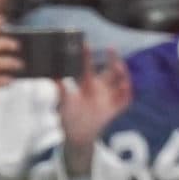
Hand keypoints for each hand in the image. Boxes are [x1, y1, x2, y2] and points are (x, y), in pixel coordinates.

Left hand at [58, 50, 133, 171]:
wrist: (77, 136)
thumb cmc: (70, 117)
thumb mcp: (63, 102)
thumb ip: (60, 89)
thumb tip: (52, 75)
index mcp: (87, 84)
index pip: (88, 66)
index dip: (87, 55)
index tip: (85, 43)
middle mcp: (100, 88)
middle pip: (110, 70)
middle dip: (113, 58)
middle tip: (111, 47)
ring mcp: (108, 98)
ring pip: (120, 82)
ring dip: (122, 73)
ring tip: (119, 66)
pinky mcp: (114, 109)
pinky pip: (125, 100)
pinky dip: (126, 93)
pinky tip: (124, 86)